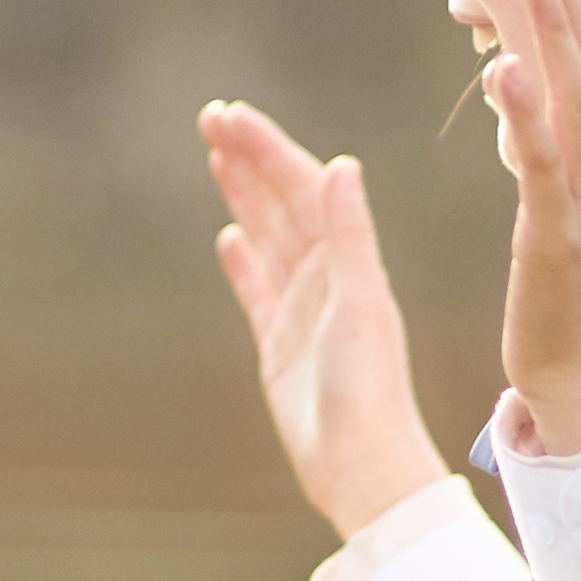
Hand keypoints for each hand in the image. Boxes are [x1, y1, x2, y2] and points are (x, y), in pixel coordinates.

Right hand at [202, 100, 446, 539]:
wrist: (362, 465)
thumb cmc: (369, 388)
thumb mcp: (359, 304)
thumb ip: (350, 235)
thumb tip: (342, 164)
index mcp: (348, 261)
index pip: (303, 187)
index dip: (268, 148)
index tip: (229, 115)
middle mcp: (326, 277)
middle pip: (282, 202)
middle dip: (250, 159)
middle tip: (211, 117)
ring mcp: (302, 309)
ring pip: (268, 236)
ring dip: (245, 196)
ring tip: (218, 157)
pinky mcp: (280, 344)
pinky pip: (258, 289)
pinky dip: (243, 261)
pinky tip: (228, 236)